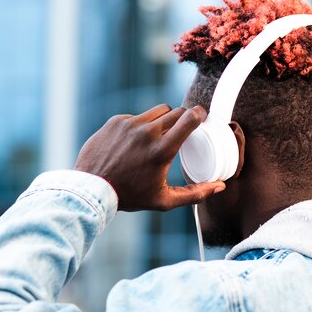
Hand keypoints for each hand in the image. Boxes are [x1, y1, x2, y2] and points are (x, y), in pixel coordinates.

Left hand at [74, 104, 225, 211]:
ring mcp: (130, 124)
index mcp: (162, 150)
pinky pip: (137, 116)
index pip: (189, 119)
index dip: (199, 114)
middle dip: (183, 118)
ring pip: (158, 111)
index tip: (202, 115)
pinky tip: (137, 140)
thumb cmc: (130, 196)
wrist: (92, 188)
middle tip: (184, 127)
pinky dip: (142, 125)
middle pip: (176, 112)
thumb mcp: (164, 200)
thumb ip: (195, 194)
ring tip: (162, 133)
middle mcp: (147, 133)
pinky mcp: (116, 121)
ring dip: (164, 119)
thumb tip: (219, 186)